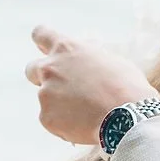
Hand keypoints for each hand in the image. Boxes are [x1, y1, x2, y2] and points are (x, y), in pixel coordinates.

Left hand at [25, 25, 158, 144]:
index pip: (41, 34)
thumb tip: (87, 63)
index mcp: (66, 49)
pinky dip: (64, 124)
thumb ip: (89, 59)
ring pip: (47, 99)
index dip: (42, 43)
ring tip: (88, 114)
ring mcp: (45, 94)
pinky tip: (85, 126)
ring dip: (61, 105)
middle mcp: (50, 68)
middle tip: (65, 89)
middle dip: (43, 77)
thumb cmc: (126, 87)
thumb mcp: (111, 61)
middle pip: (31, 69)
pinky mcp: (46, 117)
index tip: (45, 49)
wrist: (128, 118)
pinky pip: (52, 121)